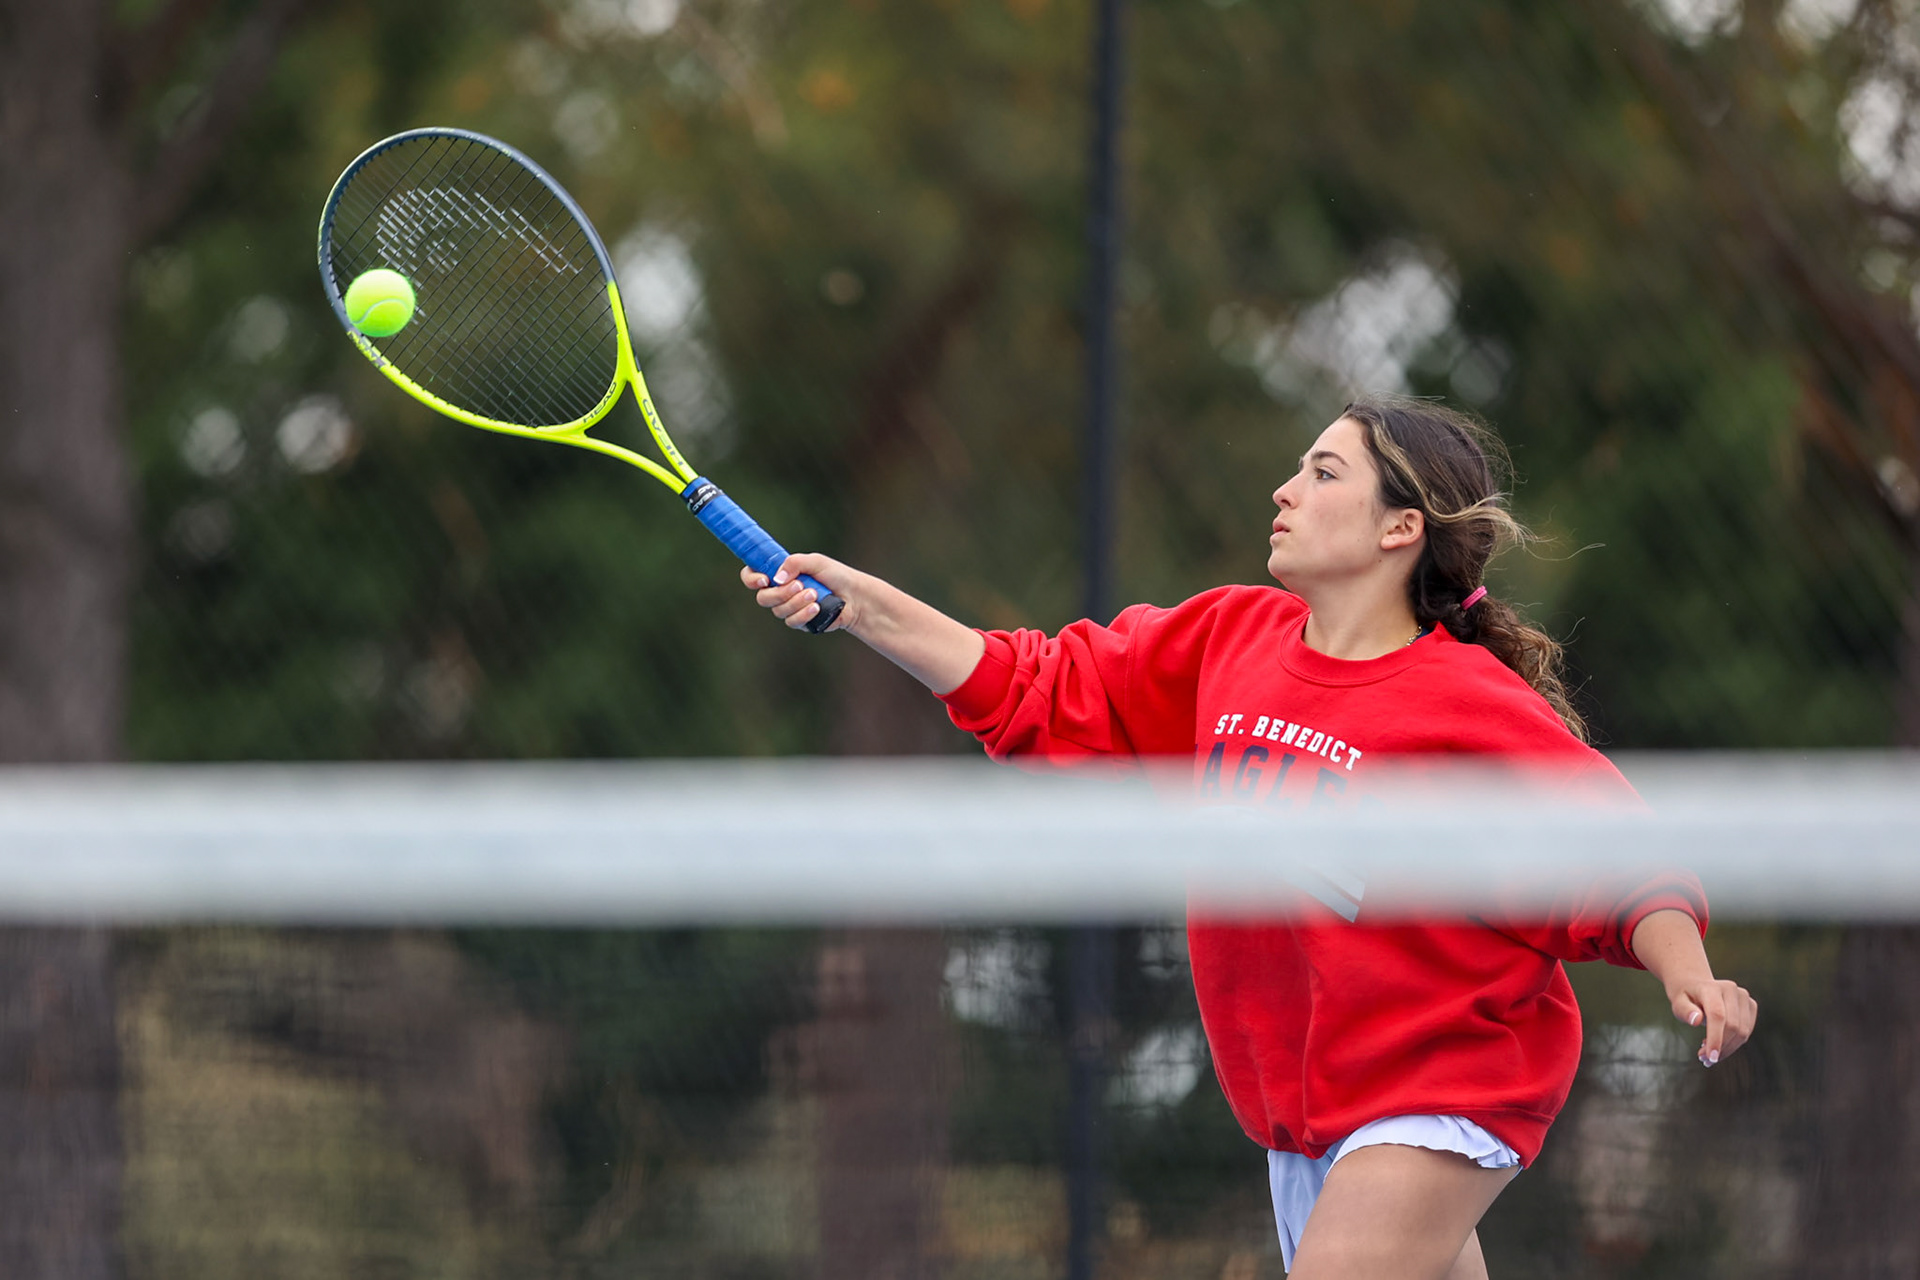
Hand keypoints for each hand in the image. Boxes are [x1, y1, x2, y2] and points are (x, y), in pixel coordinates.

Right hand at [741, 552, 861, 632]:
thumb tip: (776, 578)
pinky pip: (792, 621)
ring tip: (815, 595)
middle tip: (799, 585)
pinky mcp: (800, 621)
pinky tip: (817, 607)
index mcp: (780, 573)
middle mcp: (781, 591)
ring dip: (796, 602)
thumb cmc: (836, 575)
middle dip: (780, 593)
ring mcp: (789, 607)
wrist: (854, 596)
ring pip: (778, 611)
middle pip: (763, 598)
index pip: (752, 576)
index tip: (764, 580)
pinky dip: (804, 614)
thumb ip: (794, 562)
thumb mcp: (816, 562)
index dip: (751, 579)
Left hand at [1667, 977, 1756, 1066]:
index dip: (1716, 1038)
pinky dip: (1734, 1043)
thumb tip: (1696, 1020)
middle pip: (1732, 1026)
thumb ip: (1685, 1011)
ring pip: (1742, 1032)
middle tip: (1704, 1059)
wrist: (1696, 986)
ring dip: (1728, 1048)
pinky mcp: (1751, 1005)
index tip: (1710, 1058)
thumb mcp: (1677, 1003)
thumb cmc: (1685, 998)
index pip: (1718, 1016)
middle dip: (1720, 1047)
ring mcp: (1744, 996)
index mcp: (1711, 988)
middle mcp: (1731, 989)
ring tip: (1709, 1055)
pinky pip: (1746, 1032)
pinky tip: (1720, 1045)